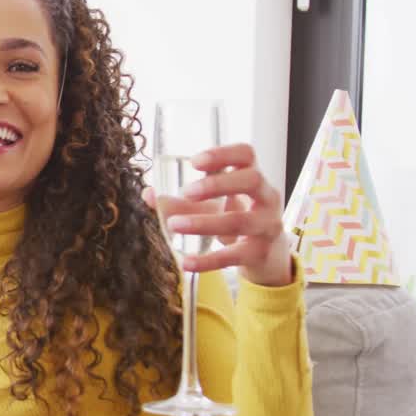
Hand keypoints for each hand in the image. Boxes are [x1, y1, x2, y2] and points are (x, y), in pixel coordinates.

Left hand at [143, 143, 293, 286]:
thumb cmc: (234, 218)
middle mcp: (266, 198)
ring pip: (239, 221)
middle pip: (252, 180)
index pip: (246, 154)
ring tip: (173, 224)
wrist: (266, 255)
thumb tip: (148, 194)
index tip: (194, 162)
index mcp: (252, 178)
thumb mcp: (211, 206)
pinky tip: (186, 262)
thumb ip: (181, 200)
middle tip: (186, 192)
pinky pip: (234, 256)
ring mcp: (267, 225)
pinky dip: (208, 260)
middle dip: (217, 184)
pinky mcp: (260, 252)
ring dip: (204, 223)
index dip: (223, 154)